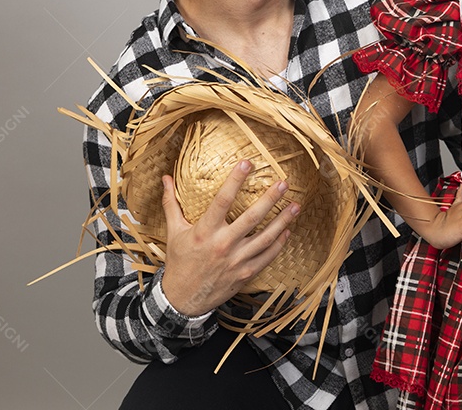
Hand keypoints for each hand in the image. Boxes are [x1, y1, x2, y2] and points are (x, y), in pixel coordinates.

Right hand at [159, 160, 299, 316]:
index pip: (222, 200)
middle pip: (252, 217)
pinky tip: (287, 230)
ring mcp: (237, 260)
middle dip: (270, 198)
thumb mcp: (174, 232)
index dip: (235, 180)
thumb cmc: (180, 262)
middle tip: (284, 182)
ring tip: (296, 205)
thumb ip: (171, 204)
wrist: (183, 299)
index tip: (247, 163)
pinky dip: (280, 243)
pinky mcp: (246, 273)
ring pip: (266, 237)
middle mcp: (223, 245)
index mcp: (205, 232)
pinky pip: (268, 256)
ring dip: (283, 220)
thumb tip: (165, 178)